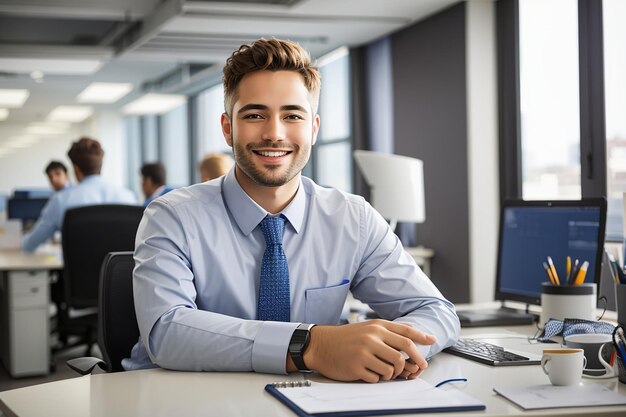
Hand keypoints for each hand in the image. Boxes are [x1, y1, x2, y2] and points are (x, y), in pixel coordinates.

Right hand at [302, 319, 435, 382]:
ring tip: (384, 371)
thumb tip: (411, 340)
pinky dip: (377, 378)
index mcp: (376, 326)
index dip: (421, 337)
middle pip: (404, 351)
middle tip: (417, 368)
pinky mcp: (356, 366)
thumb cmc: (347, 338)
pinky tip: (369, 373)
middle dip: (415, 361)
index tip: (432, 341)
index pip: (405, 332)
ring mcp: (364, 351)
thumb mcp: (367, 329)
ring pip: (393, 367)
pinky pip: (377, 377)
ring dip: (393, 373)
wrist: (321, 344)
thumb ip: (387, 333)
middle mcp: (372, 336)